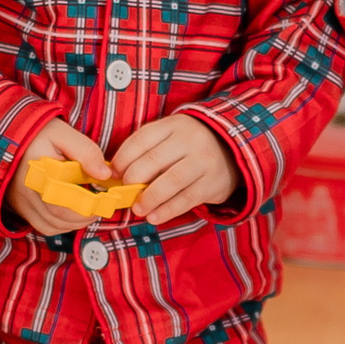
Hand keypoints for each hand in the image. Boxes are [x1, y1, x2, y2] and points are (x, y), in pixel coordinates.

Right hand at [5, 119, 113, 237]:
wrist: (10, 135)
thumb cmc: (39, 133)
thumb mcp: (63, 134)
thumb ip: (86, 152)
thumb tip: (105, 175)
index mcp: (38, 172)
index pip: (63, 202)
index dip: (87, 206)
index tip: (104, 200)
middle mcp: (27, 191)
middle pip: (59, 217)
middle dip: (85, 215)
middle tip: (100, 205)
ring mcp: (22, 202)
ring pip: (53, 225)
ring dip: (75, 222)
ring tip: (89, 207)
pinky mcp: (21, 208)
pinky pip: (44, 226)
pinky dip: (61, 225)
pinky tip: (72, 212)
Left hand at [110, 114, 239, 223]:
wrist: (232, 151)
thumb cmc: (188, 147)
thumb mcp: (170, 137)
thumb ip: (145, 150)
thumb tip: (115, 174)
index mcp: (173, 126)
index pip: (141, 140)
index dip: (123, 159)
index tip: (113, 175)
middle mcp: (190, 141)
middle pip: (154, 161)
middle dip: (133, 179)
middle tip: (124, 193)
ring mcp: (203, 162)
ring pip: (171, 182)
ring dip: (150, 198)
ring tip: (137, 209)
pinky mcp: (213, 184)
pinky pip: (186, 199)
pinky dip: (167, 210)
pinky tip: (154, 217)